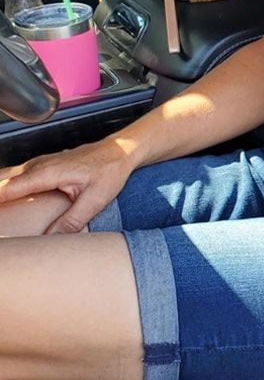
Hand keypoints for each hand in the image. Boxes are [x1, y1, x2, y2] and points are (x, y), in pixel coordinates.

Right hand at [0, 137, 135, 232]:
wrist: (122, 150)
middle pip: (4, 182)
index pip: (9, 189)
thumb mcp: (95, 199)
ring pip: (8, 179)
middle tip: (0, 225)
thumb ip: (71, 221)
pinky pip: (18, 178)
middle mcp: (40, 165)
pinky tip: (7, 203)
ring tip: (3, 216)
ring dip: (2, 194)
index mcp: (49, 172)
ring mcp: (41, 164)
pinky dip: (8, 189)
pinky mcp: (44, 167)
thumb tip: (49, 241)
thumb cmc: (111, 169)